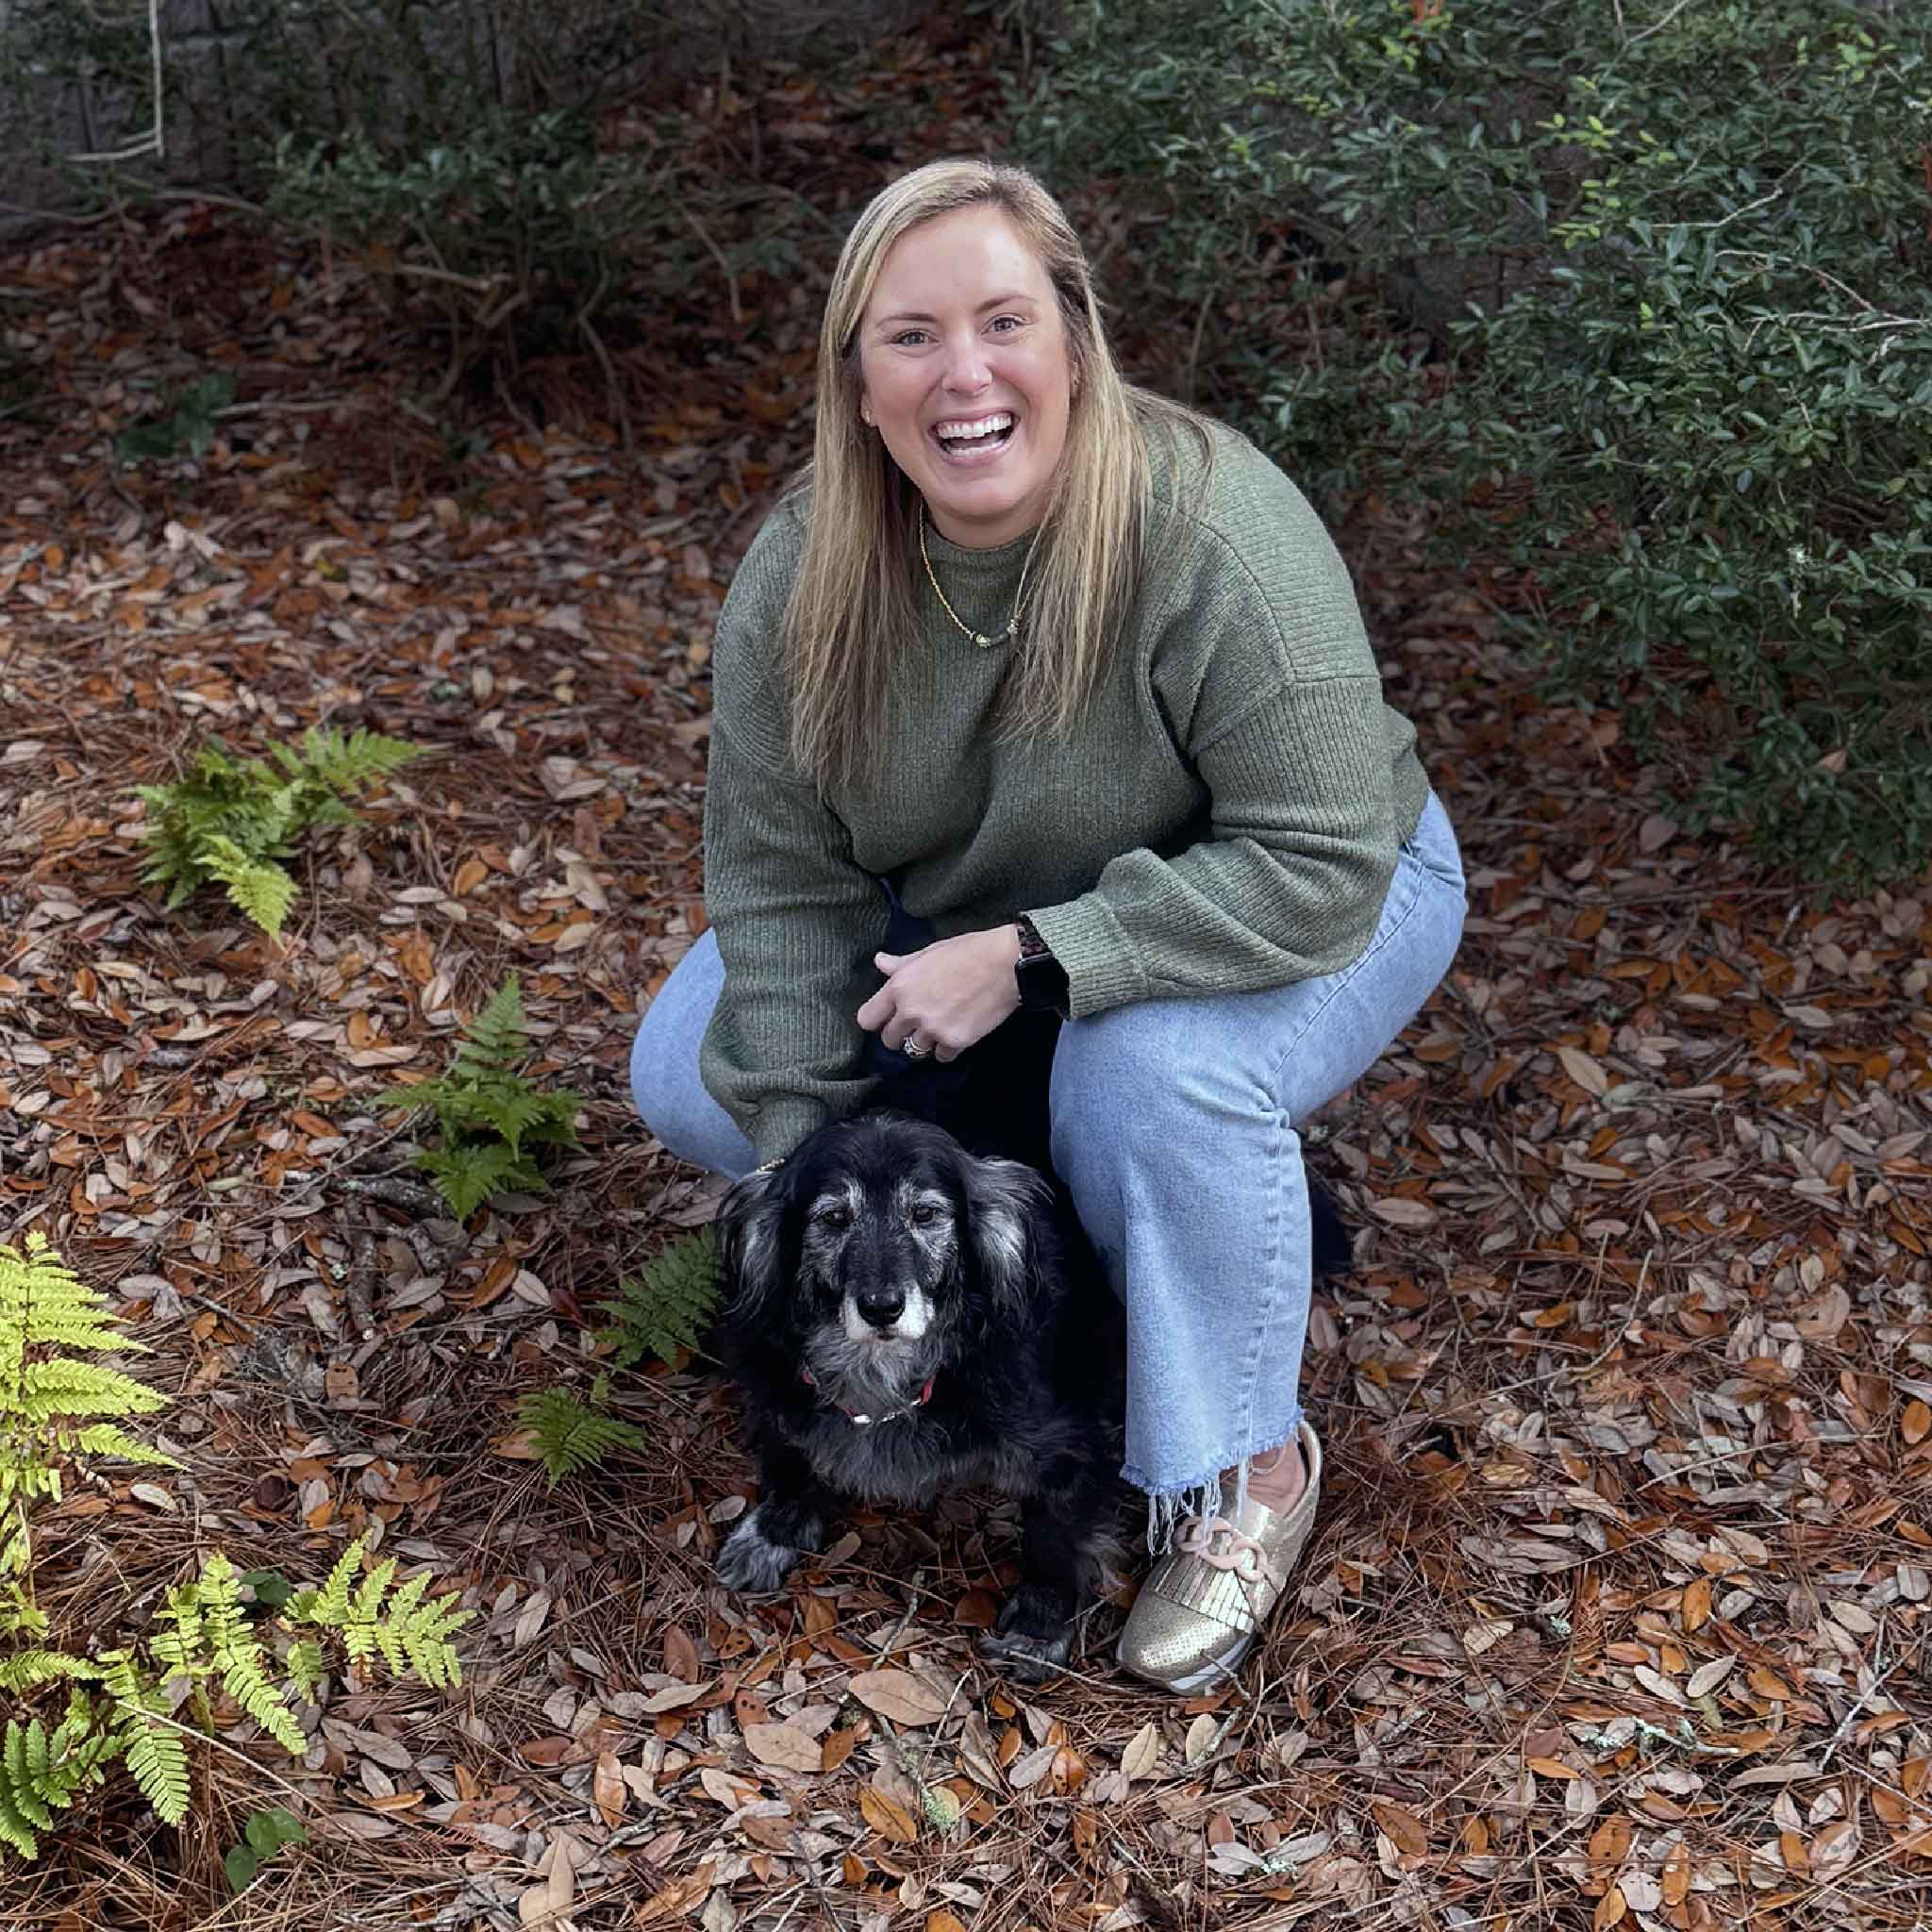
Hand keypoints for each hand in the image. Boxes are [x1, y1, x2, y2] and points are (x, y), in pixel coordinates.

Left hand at [856, 926, 1020, 1062]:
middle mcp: (910, 1012)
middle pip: (889, 1040)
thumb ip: (901, 964)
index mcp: (899, 987)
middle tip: (917, 1024)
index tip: (888, 1018)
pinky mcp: (955, 1042)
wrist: (1005, 964)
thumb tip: (880, 962)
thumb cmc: (968, 952)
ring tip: (940, 1027)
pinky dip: (947, 1049)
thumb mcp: (929, 952)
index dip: (877, 1019)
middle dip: (901, 1033)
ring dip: (925, 1042)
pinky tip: (957, 1033)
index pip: (867, 1019)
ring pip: (915, 1050)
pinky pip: (941, 1056)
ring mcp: (932, 1029)